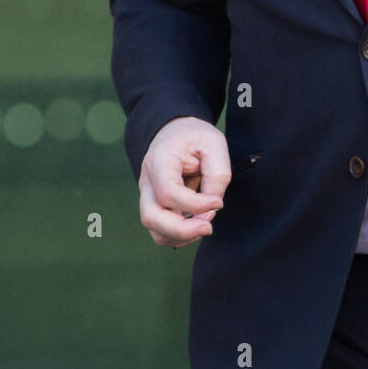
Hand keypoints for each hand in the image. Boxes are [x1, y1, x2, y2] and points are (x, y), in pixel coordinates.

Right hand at [138, 117, 230, 248]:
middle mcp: (148, 180)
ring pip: (154, 230)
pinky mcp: (155, 206)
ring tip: (205, 224)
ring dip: (182, 236)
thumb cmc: (195, 137)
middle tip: (209, 227)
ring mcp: (148, 196)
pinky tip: (198, 224)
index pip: (168, 192)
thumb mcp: (214, 143)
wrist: (176, 132)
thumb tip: (213, 206)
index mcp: (159, 160)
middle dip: (182, 231)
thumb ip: (217, 175)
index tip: (219, 202)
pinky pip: (162, 231)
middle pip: (151, 217)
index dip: (195, 205)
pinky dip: (180, 235)